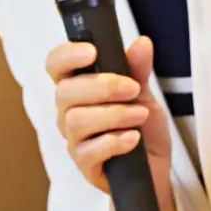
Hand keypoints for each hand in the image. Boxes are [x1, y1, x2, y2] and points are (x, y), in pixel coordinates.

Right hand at [46, 36, 172, 195]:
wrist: (155, 167)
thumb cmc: (141, 126)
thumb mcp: (143, 93)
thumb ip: (138, 68)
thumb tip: (142, 43)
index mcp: (78, 87)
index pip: (55, 65)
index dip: (66, 55)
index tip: (92, 51)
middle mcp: (68, 112)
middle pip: (64, 92)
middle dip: (102, 86)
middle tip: (133, 89)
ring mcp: (74, 140)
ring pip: (75, 121)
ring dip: (113, 115)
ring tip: (140, 115)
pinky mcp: (84, 165)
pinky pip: (88, 152)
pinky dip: (113, 142)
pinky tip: (133, 138)